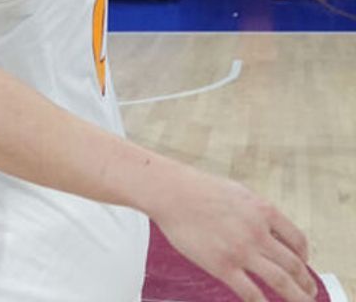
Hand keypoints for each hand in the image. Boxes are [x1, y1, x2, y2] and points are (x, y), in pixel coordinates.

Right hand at [152, 167, 315, 301]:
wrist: (171, 193)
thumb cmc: (198, 189)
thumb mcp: (239, 193)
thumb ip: (256, 211)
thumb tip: (267, 226)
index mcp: (264, 212)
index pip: (297, 240)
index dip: (304, 255)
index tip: (303, 263)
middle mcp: (258, 233)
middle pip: (294, 265)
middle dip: (306, 282)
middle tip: (309, 291)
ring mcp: (241, 251)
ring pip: (281, 281)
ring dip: (296, 296)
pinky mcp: (222, 266)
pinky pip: (250, 292)